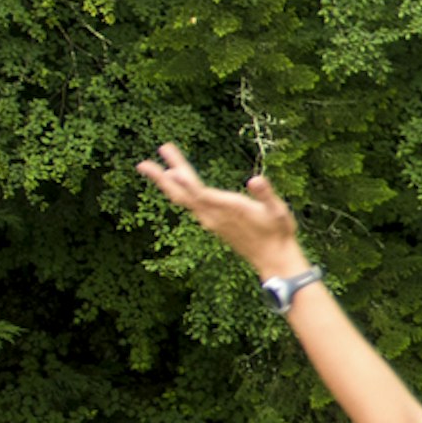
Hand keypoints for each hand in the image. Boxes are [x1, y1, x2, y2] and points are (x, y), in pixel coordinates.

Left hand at [138, 142, 307, 279]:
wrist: (274, 259)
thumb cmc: (279, 232)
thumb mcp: (279, 211)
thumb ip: (266, 194)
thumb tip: (255, 180)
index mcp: (228, 209)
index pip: (200, 192)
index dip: (184, 181)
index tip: (168, 168)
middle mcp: (213, 216)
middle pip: (181, 195)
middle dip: (161, 178)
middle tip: (142, 164)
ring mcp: (210, 220)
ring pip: (182, 200)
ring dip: (165, 184)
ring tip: (151, 168)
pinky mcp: (212, 223)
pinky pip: (188, 205)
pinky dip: (177, 191)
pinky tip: (174, 185)